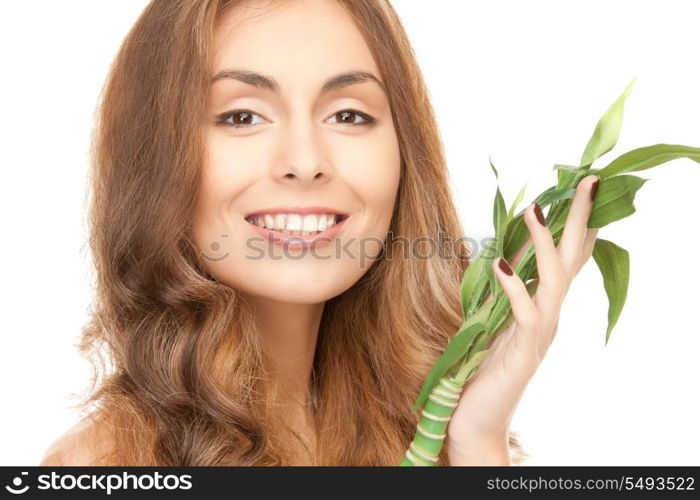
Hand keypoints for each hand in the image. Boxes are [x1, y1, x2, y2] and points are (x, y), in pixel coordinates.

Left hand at [446, 174, 599, 464]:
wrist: (472, 419)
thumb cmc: (479, 368)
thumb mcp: (491, 318)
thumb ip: (502, 290)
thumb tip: (502, 254)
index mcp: (542, 307)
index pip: (566, 259)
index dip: (576, 224)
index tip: (581, 186)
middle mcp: (548, 316)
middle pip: (570, 260)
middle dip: (579, 220)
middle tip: (586, 180)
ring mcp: (539, 335)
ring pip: (553, 281)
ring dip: (544, 244)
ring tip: (536, 209)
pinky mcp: (523, 352)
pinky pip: (526, 314)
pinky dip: (515, 287)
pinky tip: (501, 264)